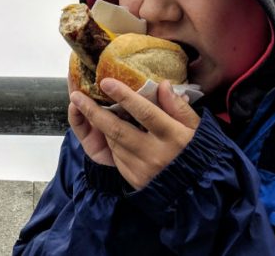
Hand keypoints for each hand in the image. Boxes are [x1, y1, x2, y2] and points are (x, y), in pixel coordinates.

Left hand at [69, 78, 199, 188]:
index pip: (144, 112)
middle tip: (77, 96)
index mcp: (173, 136)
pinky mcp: (134, 179)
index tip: (106, 82)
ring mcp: (142, 169)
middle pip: (118, 129)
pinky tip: (112, 133)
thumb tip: (162, 85)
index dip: (124, 96)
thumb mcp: (196, 128)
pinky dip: (112, 143)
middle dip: (94, 112)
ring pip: (114, 142)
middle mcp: (154, 154)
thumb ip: (178, 107)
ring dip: (103, 126)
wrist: (196, 192)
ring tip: (92, 110)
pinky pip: (117, 156)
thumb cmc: (196, 152)